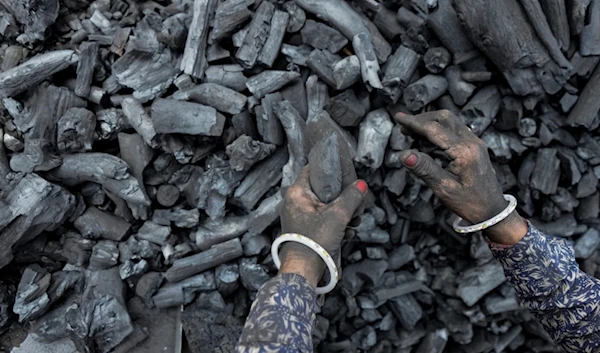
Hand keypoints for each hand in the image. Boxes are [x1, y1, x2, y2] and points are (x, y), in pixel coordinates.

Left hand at [279, 168, 367, 286]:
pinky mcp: (303, 230)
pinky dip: (335, 224)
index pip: (312, 169)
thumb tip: (361, 184)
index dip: (330, 169)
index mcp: (296, 193)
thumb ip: (351, 197)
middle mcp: (294, 203)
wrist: (303, 271)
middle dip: (342, 198)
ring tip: (354, 222)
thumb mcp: (338, 216)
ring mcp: (298, 217)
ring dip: (342, 213)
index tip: (345, 172)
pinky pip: (322, 220)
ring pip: (325, 207)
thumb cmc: (315, 241)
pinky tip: (347, 233)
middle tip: (356, 205)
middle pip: (322, 190)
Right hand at [394, 110, 527, 244]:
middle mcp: (472, 142)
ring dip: (430, 123)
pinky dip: (439, 130)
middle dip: (422, 119)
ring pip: (450, 122)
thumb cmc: (470, 203)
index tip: (398, 117)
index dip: (414, 123)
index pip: (434, 129)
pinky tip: (427, 141)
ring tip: (411, 133)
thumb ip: (424, 169)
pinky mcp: (475, 146)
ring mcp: (475, 142)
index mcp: (464, 151)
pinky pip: (455, 130)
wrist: (493, 211)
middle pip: (444, 118)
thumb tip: (404, 154)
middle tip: (403, 126)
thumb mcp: (444, 189)